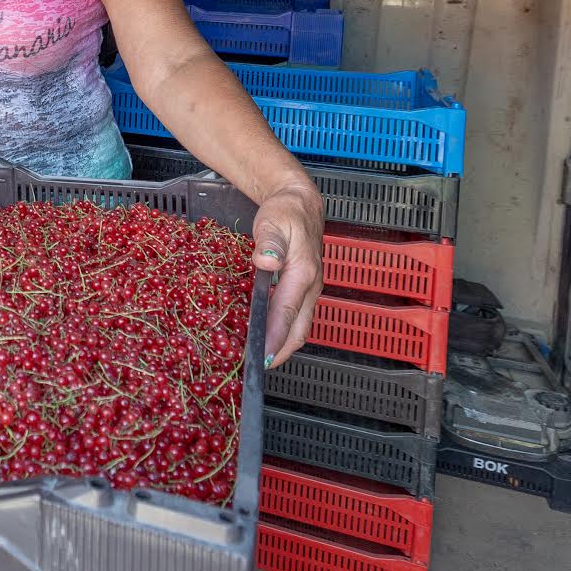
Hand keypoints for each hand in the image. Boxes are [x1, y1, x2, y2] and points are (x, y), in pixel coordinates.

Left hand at [251, 187, 323, 367]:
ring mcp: (310, 289)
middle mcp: (311, 285)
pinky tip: (268, 336)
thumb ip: (269, 241)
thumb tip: (267, 262)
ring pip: (300, 325)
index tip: (262, 356)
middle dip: (282, 351)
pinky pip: (296, 316)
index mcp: (304, 272)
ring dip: (284, 344)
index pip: (287, 311)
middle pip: (299, 328)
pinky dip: (284, 331)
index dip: (275, 337)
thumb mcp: (274, 221)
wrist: (301, 203)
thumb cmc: (285, 212)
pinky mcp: (304, 288)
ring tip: (262, 358)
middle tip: (260, 367)